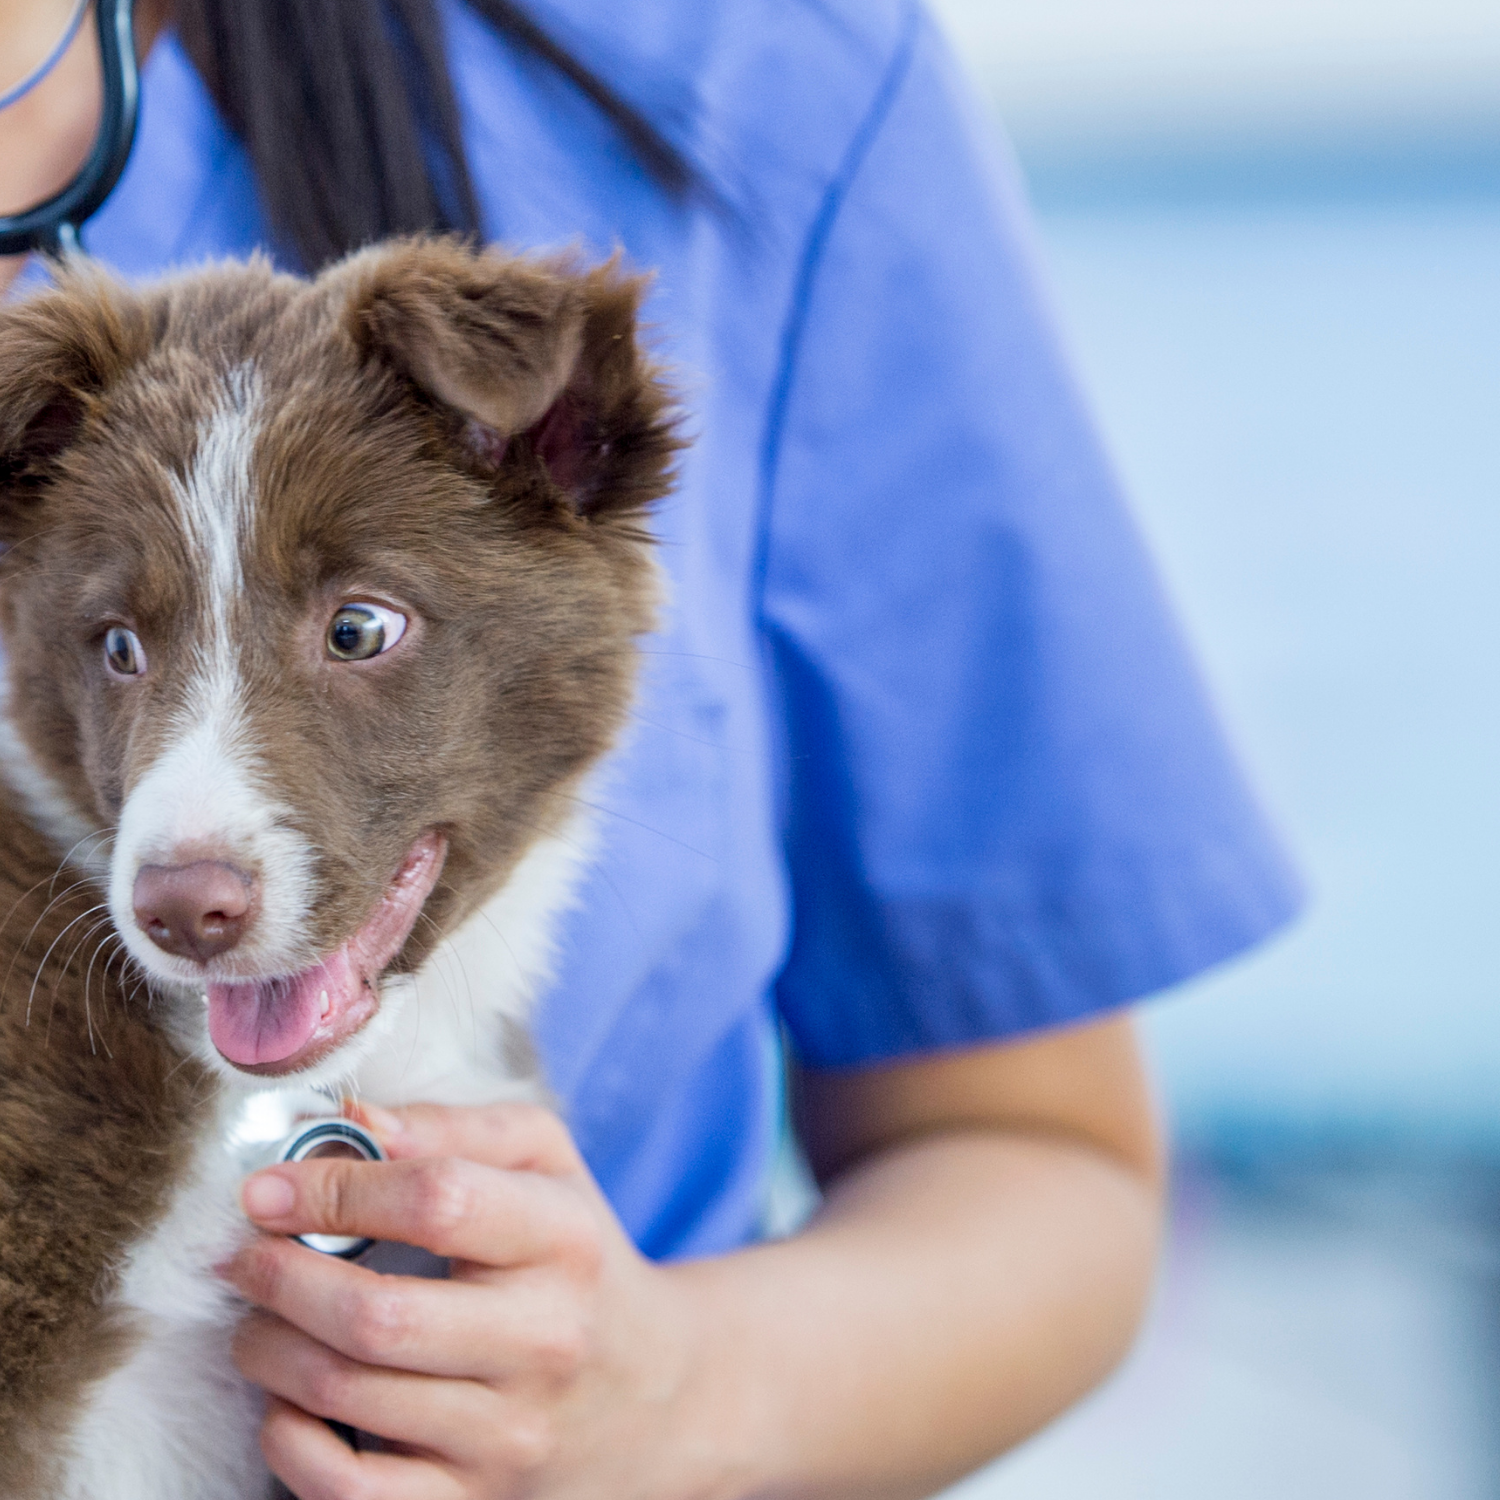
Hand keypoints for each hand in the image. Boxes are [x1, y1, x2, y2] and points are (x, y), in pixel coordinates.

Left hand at [221, 1102, 713, 1499]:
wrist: (654, 1394)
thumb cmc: (576, 1256)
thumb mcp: (546, 1164)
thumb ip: (454, 1127)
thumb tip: (350, 1119)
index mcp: (564, 1238)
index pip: (439, 1199)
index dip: (334, 1188)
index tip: (266, 1187)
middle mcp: (544, 1338)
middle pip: (378, 1314)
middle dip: (279, 1278)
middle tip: (242, 1256)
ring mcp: (508, 1432)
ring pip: (349, 1396)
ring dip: (268, 1348)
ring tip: (256, 1316)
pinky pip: (347, 1491)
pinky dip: (287, 1440)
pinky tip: (284, 1399)